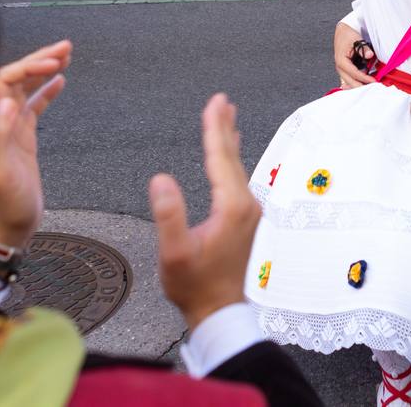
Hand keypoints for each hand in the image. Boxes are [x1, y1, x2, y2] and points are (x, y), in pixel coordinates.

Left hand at [0, 40, 71, 248]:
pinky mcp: (19, 138)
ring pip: (24, 88)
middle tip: (64, 48)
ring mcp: (7, 129)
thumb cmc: (2, 207)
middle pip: (13, 78)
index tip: (51, 63)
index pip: (1, 82)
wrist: (7, 229)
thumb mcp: (1, 175)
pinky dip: (46, 91)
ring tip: (65, 55)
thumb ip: (0, 139)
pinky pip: (33, 106)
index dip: (26, 67)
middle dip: (38, 60)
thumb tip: (4, 104)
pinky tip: (60, 81)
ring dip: (43, 70)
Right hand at [151, 94, 260, 330]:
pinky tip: (229, 155)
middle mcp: (246, 204)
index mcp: (231, 207)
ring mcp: (249, 212)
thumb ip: (168, 215)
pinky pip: (237, 178)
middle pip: (232, 157)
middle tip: (221, 99)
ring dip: (229, 140)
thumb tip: (160, 178)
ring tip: (227, 116)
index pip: (220, 158)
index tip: (214, 102)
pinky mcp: (246, 219)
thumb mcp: (173, 253)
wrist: (219, 310)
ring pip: (237, 166)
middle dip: (224, 126)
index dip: (214, 128)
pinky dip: (230, 159)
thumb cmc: (193, 285)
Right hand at [333, 22, 375, 88]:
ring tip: (372, 85)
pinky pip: (352, 79)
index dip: (365, 78)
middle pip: (351, 82)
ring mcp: (342, 70)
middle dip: (362, 86)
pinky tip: (368, 82)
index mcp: (341, 61)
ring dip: (361, 85)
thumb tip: (369, 55)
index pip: (354, 74)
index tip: (374, 81)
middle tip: (374, 87)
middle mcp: (340, 68)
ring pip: (351, 83)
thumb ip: (363, 49)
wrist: (343, 32)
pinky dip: (359, 81)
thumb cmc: (348, 35)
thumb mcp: (357, 40)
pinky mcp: (346, 70)